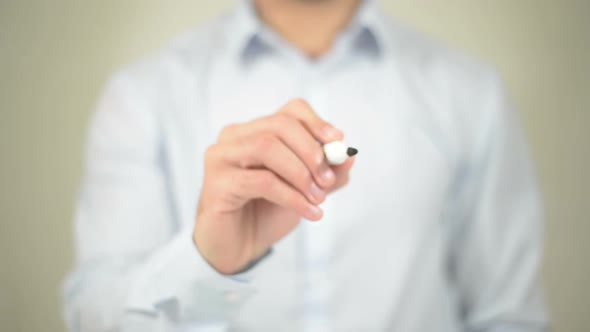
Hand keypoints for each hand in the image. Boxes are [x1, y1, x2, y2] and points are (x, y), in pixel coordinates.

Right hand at [193, 99, 354, 273]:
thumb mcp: (306, 190)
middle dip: (311, 151)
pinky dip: (291, 196)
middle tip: (328, 179)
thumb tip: (349, 157)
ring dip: (300, 173)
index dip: (316, 122)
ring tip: (318, 198)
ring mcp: (221, 157)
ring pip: (267, 147)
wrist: (239, 248)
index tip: (337, 142)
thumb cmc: (267, 213)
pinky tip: (309, 212)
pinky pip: (261, 181)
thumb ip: (327, 173)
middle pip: (279, 125)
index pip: (290, 111)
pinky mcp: (216, 182)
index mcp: (256, 131)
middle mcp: (235, 137)